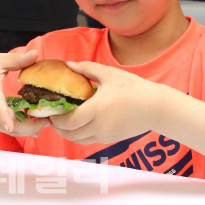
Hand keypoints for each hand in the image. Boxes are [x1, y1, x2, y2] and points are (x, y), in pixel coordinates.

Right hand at [0, 50, 50, 137]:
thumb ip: (17, 60)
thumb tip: (36, 53)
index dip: (3, 115)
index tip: (10, 124)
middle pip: (8, 125)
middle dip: (30, 126)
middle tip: (50, 120)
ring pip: (8, 130)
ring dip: (27, 129)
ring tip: (46, 122)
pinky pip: (6, 129)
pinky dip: (20, 128)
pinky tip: (33, 124)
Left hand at [49, 61, 166, 144]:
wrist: (156, 107)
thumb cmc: (133, 87)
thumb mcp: (109, 74)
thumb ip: (87, 68)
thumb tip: (69, 64)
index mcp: (97, 109)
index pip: (69, 121)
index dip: (55, 118)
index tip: (48, 109)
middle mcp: (100, 126)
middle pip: (70, 134)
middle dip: (58, 127)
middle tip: (51, 115)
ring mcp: (105, 135)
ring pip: (78, 140)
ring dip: (67, 132)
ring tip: (61, 120)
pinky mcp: (111, 139)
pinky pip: (89, 140)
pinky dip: (79, 134)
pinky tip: (77, 122)